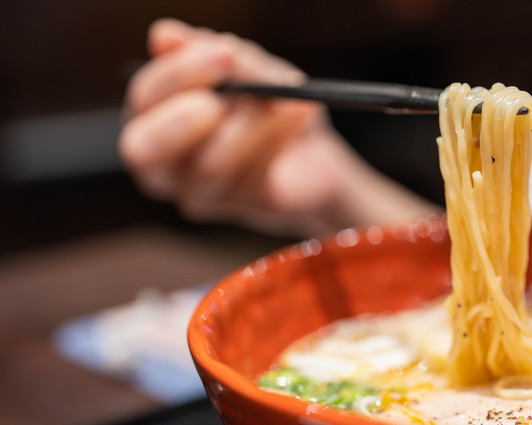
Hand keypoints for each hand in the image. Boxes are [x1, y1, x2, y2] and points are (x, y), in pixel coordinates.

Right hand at [119, 19, 436, 236]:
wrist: (315, 154)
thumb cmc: (269, 105)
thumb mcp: (250, 70)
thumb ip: (213, 56)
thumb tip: (164, 35)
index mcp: (154, 118)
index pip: (144, 98)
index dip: (178, 73)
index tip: (222, 52)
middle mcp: (165, 164)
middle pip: (143, 149)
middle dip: (180, 120)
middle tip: (218, 101)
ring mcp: (201, 193)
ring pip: (208, 166)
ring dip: (250, 126)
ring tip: (284, 100)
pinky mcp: (243, 208)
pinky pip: (253, 179)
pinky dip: (279, 140)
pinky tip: (299, 115)